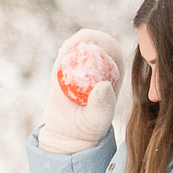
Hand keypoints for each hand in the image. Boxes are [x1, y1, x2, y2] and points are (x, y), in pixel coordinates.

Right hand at [37, 29, 122, 154]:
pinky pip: (63, 58)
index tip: (84, 46)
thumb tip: (102, 86)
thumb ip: (103, 105)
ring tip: (61, 62)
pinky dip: (59, 60)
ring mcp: (83, 67)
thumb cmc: (89, 128)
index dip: (98, 39)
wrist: (70, 133)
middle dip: (80, 40)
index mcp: (115, 70)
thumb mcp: (98, 118)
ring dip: (68, 49)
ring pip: (76, 47)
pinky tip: (56, 71)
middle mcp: (101, 65)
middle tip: (67, 49)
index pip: (110, 46)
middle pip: (92, 41)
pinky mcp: (68, 71)